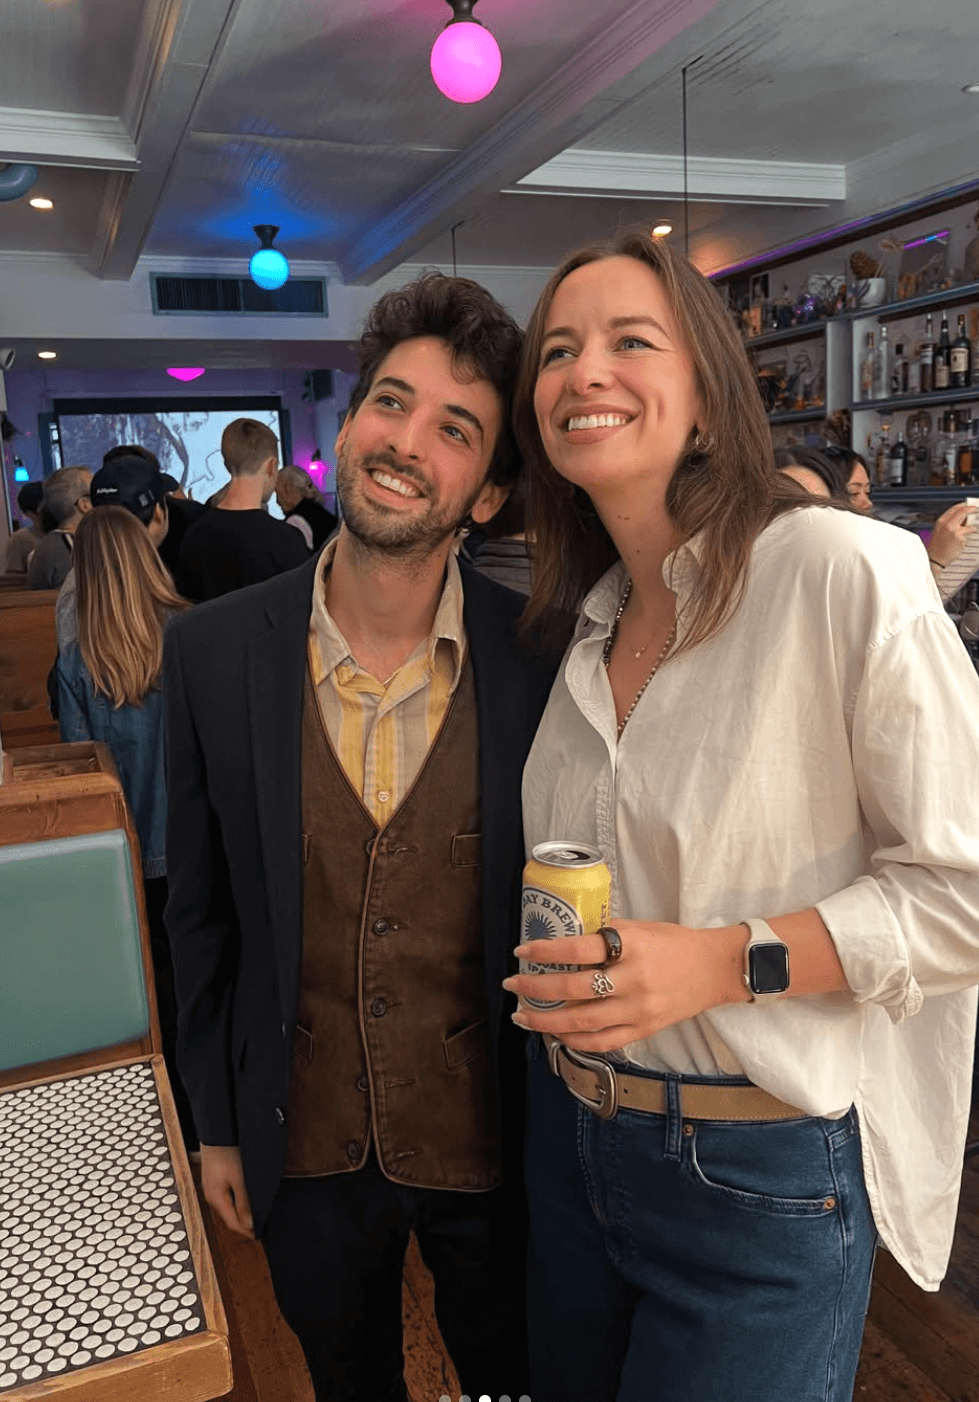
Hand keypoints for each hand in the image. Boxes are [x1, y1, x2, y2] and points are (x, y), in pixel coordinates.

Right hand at [200, 1143, 254, 1238]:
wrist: (217, 1130)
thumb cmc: (227, 1152)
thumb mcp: (240, 1178)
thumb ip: (244, 1202)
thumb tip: (248, 1224)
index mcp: (216, 1198)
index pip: (232, 1223)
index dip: (246, 1231)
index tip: (259, 1236)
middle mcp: (211, 1195)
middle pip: (229, 1216)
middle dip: (244, 1223)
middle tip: (260, 1226)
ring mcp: (211, 1186)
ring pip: (227, 1206)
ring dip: (240, 1212)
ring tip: (255, 1214)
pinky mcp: (214, 1178)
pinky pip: (226, 1196)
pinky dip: (236, 1201)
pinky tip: (245, 1198)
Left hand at [503, 920, 747, 1053]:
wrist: (715, 968)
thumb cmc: (674, 942)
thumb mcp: (639, 928)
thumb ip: (605, 938)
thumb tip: (565, 944)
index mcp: (631, 946)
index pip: (577, 949)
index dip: (544, 952)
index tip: (521, 952)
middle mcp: (633, 979)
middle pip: (573, 987)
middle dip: (536, 988)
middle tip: (512, 985)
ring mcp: (638, 1008)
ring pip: (583, 1020)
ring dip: (547, 1020)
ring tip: (523, 1016)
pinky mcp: (644, 1029)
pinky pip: (603, 1041)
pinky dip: (575, 1040)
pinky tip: (555, 1034)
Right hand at [929, 502, 976, 567]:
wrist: (935, 559)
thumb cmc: (937, 547)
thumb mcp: (940, 531)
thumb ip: (950, 523)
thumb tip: (965, 518)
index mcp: (941, 521)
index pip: (954, 508)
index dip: (963, 505)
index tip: (969, 506)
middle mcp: (947, 524)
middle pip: (963, 511)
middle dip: (972, 509)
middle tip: (977, 509)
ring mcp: (954, 531)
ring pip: (968, 523)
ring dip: (972, 525)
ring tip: (972, 528)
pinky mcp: (960, 538)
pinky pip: (969, 533)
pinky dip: (970, 534)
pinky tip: (964, 540)